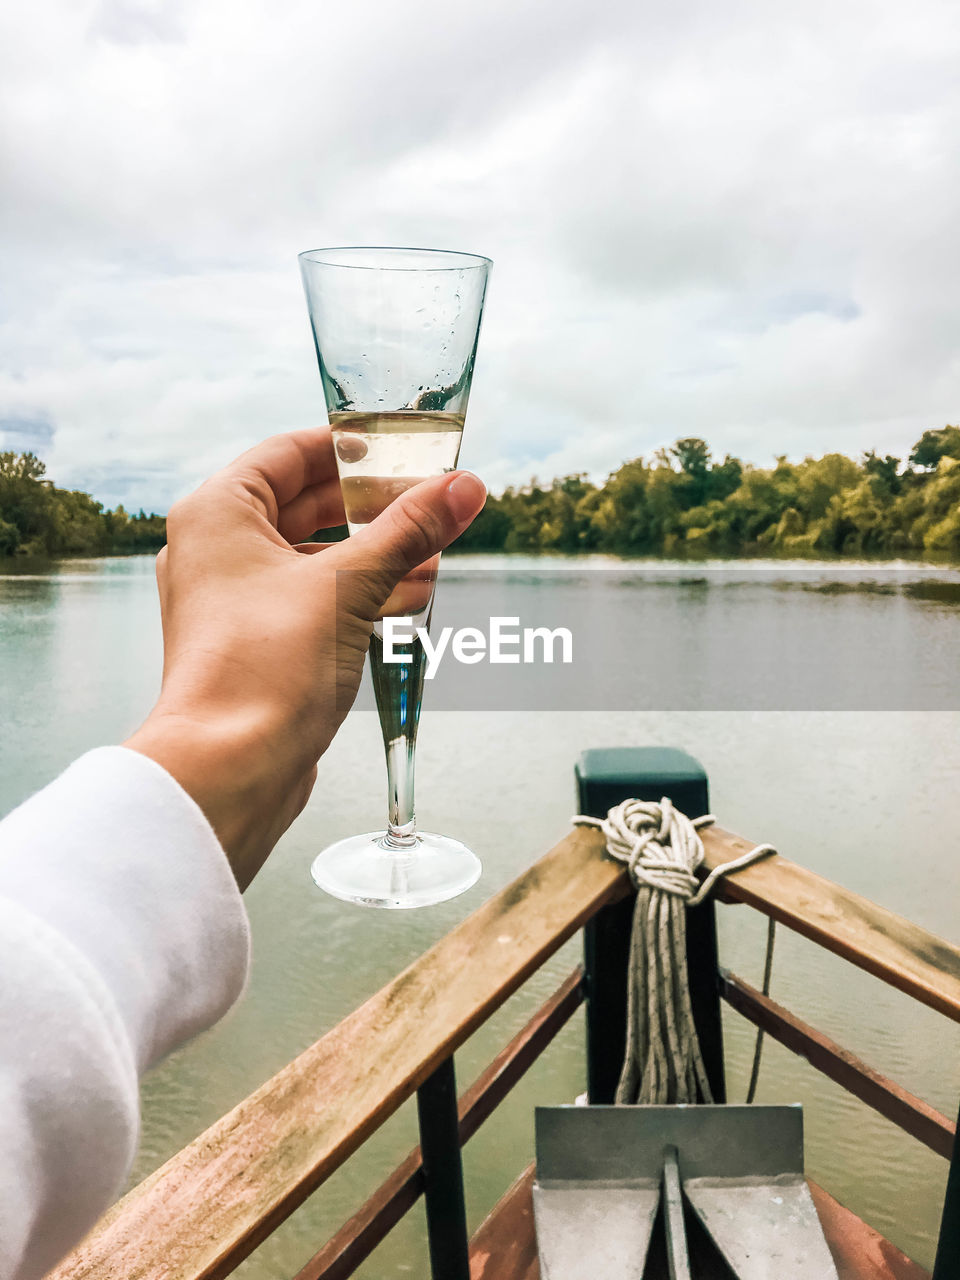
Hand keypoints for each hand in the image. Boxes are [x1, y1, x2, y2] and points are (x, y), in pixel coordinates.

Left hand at [124, 428, 485, 889]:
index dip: (352, 447)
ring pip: (313, 556)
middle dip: (374, 507)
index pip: (291, 452)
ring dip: (374, 554)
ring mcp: (232, 601)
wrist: (230, 768)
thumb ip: (410, 529)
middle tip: (431, 504)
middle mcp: (216, 550)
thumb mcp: (350, 585)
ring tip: (433, 555)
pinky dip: (358, 594)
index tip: (403, 449)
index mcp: (218, 513)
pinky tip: (409, 599)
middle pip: (306, 503)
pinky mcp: (255, 644)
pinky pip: (312, 600)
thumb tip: (463, 488)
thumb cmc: (266, 668)